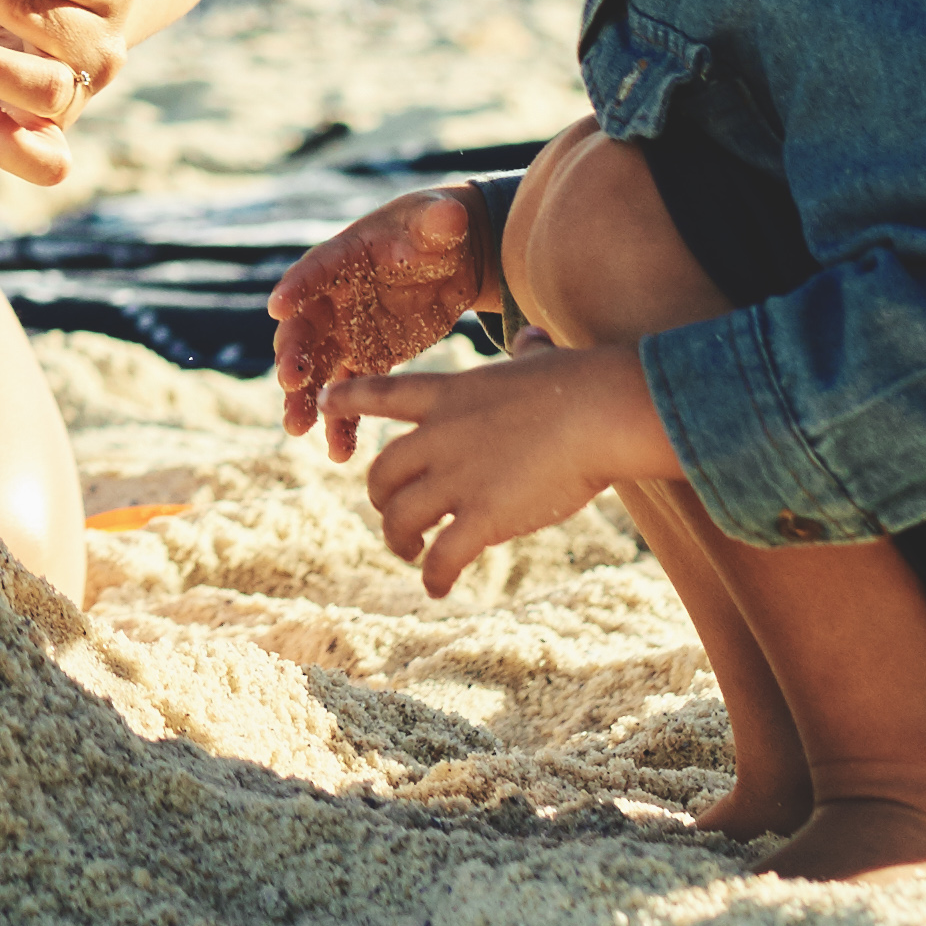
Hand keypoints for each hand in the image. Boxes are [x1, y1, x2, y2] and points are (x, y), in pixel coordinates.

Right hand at [270, 188, 500, 450]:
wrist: (451, 257)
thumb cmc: (438, 228)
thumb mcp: (439, 221)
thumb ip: (438, 222)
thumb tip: (448, 216)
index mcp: (345, 257)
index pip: (315, 270)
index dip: (298, 287)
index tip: (279, 307)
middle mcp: (334, 297)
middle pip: (305, 327)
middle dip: (294, 354)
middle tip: (290, 381)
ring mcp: (347, 330)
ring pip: (317, 367)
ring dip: (304, 397)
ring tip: (298, 429)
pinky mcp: (367, 356)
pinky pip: (349, 390)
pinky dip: (342, 420)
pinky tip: (338, 452)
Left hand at [336, 342, 672, 594]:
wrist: (600, 413)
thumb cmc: (581, 383)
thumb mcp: (537, 359)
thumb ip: (524, 353)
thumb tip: (531, 337)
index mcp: (447, 395)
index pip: (381, 394)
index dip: (348, 398)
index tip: (325, 401)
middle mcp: (438, 437)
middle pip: (381, 474)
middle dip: (382, 499)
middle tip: (397, 517)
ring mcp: (457, 479)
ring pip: (400, 518)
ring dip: (401, 541)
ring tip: (414, 553)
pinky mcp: (483, 517)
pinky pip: (443, 556)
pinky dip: (436, 576)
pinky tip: (438, 588)